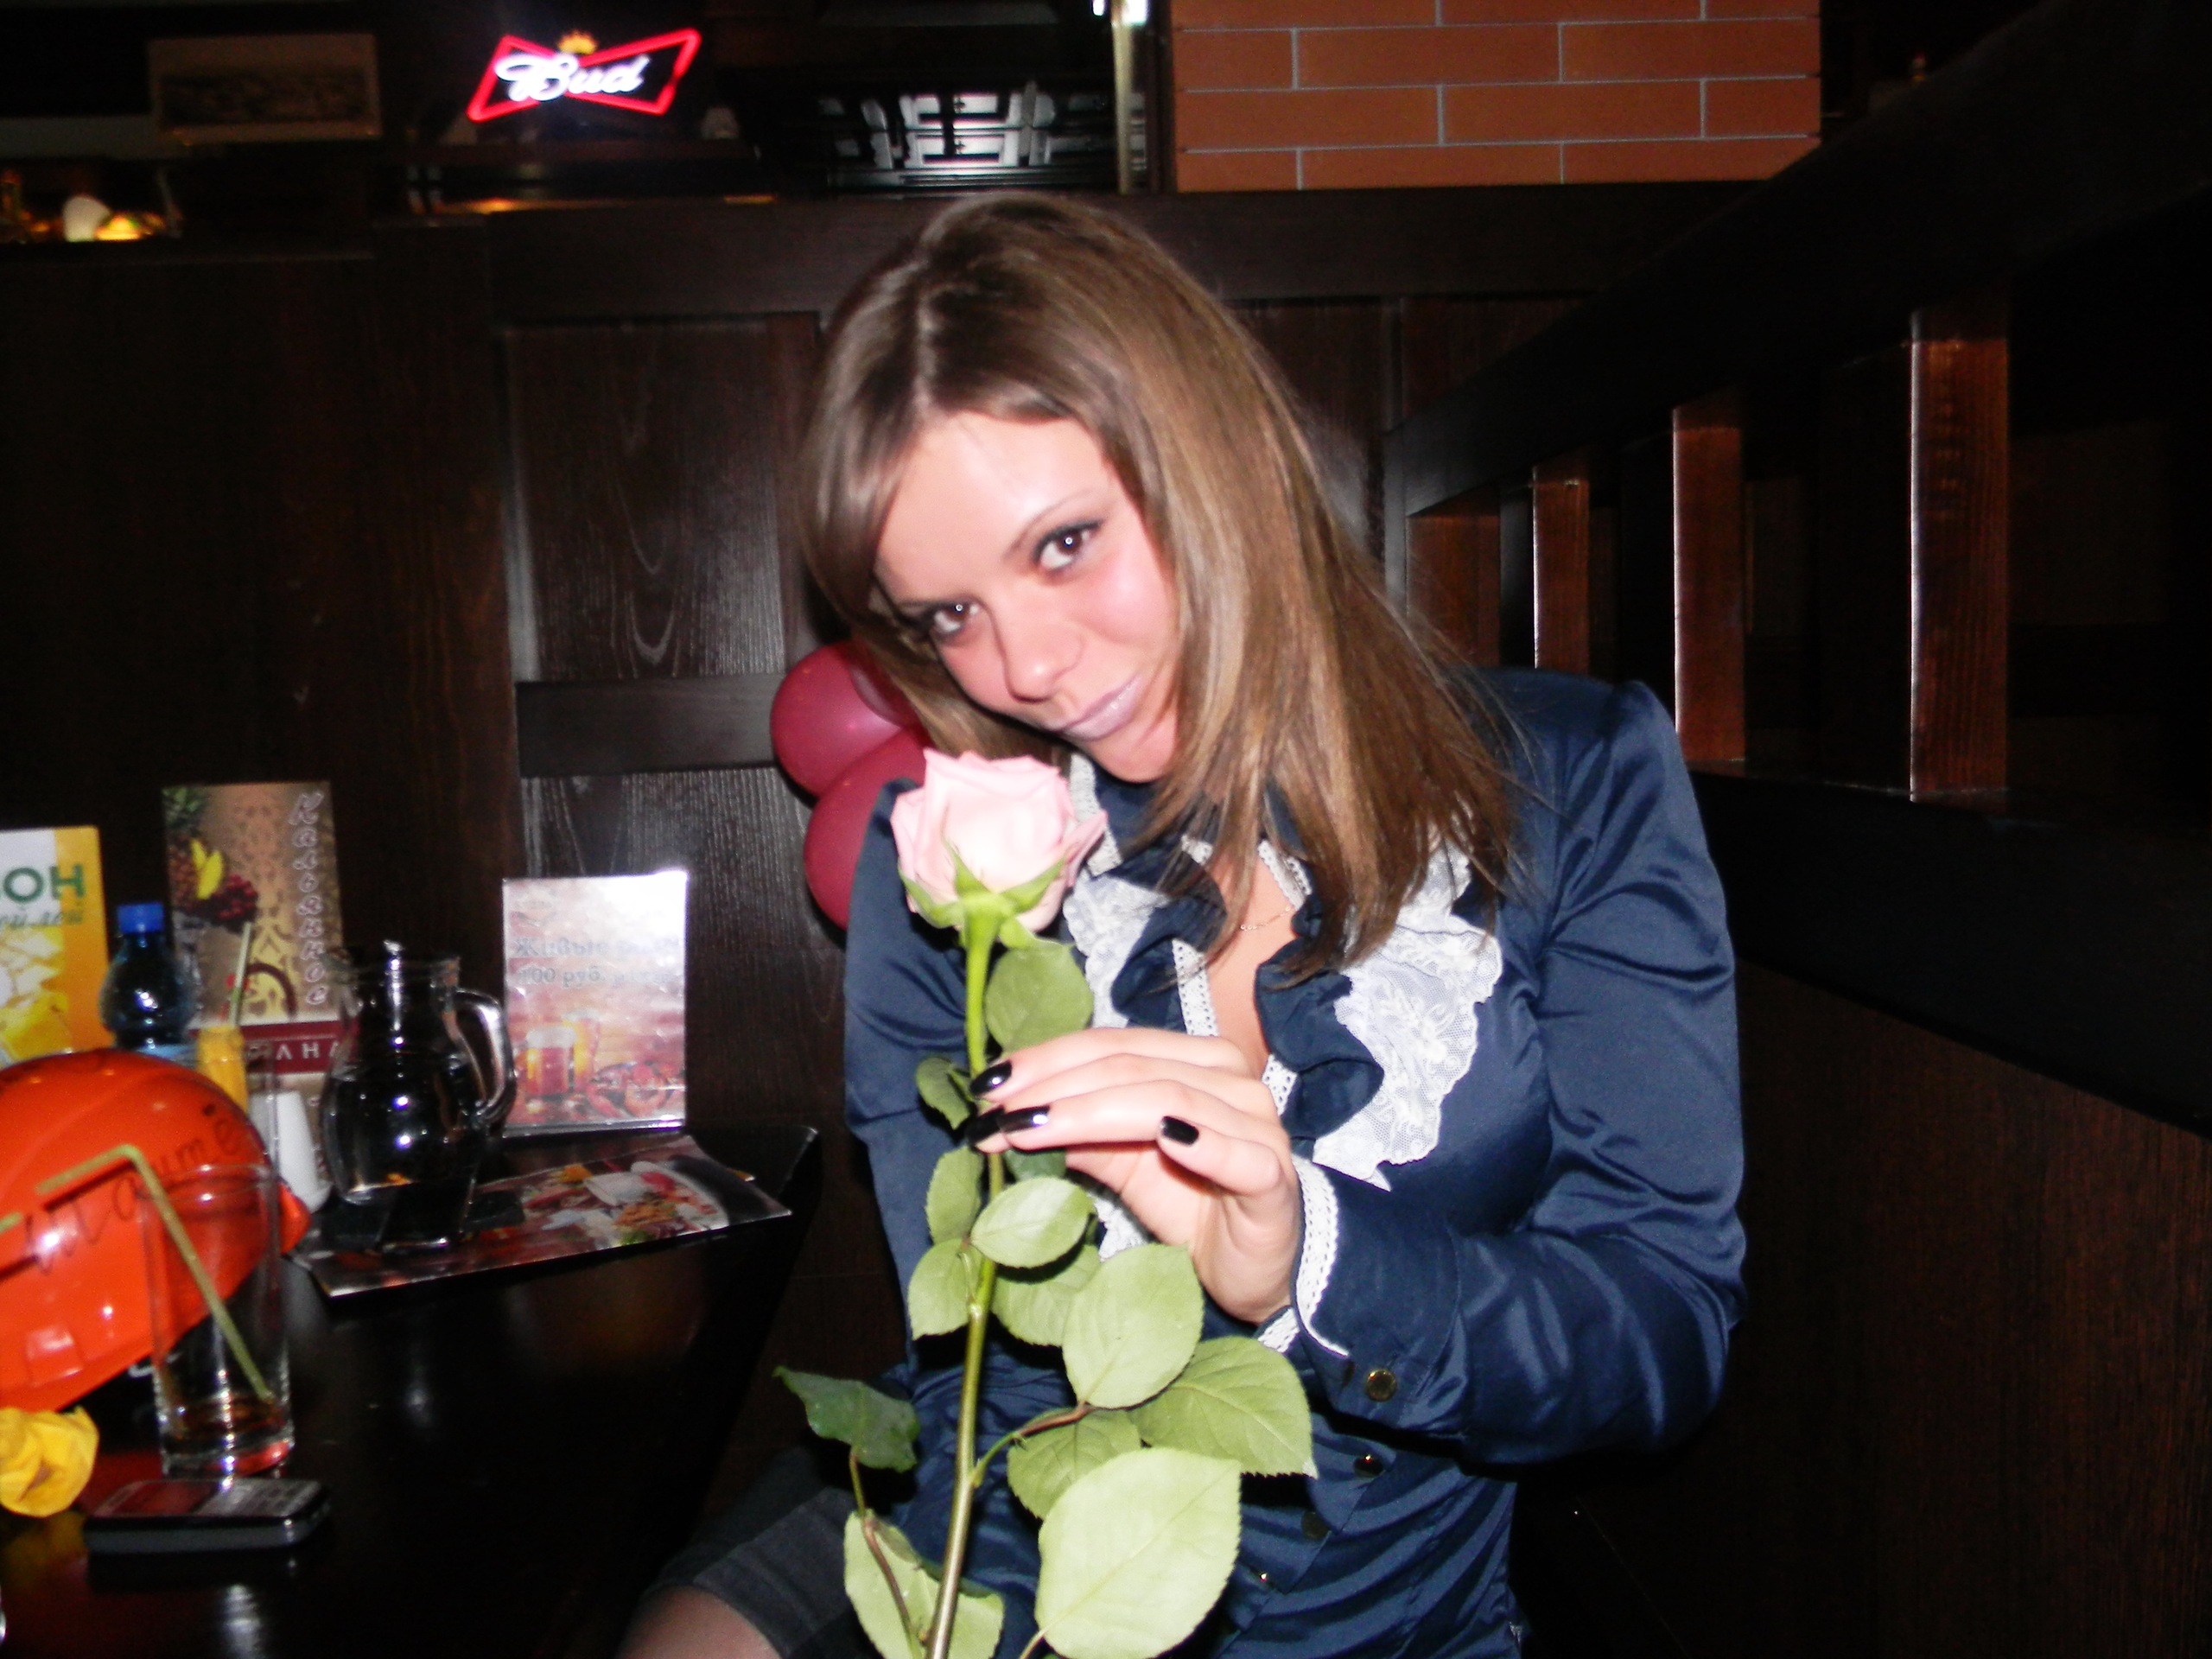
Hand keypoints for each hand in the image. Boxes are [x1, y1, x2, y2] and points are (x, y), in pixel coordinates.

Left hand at [969, 1027, 1297, 1324]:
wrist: (1255, 1266)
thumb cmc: (1192, 1204)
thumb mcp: (1122, 1164)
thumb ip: (1078, 1134)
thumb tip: (1008, 1113)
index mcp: (1195, 1061)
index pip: (1112, 1045)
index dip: (1046, 1060)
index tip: (987, 1088)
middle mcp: (1230, 1079)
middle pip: (1130, 1067)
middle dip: (1054, 1088)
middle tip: (996, 1115)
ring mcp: (1256, 1125)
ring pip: (1167, 1100)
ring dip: (1089, 1113)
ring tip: (1032, 1131)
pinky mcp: (1272, 1177)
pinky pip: (1235, 1154)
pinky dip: (1199, 1143)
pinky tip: (1162, 1140)